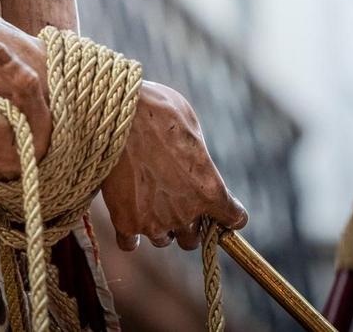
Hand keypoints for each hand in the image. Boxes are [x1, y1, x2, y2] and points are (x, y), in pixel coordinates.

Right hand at [101, 80, 247, 250]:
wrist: (119, 113)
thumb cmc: (157, 110)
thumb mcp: (191, 126)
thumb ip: (196, 156)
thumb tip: (192, 160)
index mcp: (210, 189)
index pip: (233, 219)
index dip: (229, 212)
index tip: (222, 207)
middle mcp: (186, 212)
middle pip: (193, 238)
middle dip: (188, 223)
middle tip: (174, 201)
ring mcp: (155, 221)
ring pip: (162, 240)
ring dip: (159, 226)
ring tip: (146, 202)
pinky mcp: (125, 221)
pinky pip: (129, 243)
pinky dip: (129, 234)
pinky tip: (126, 214)